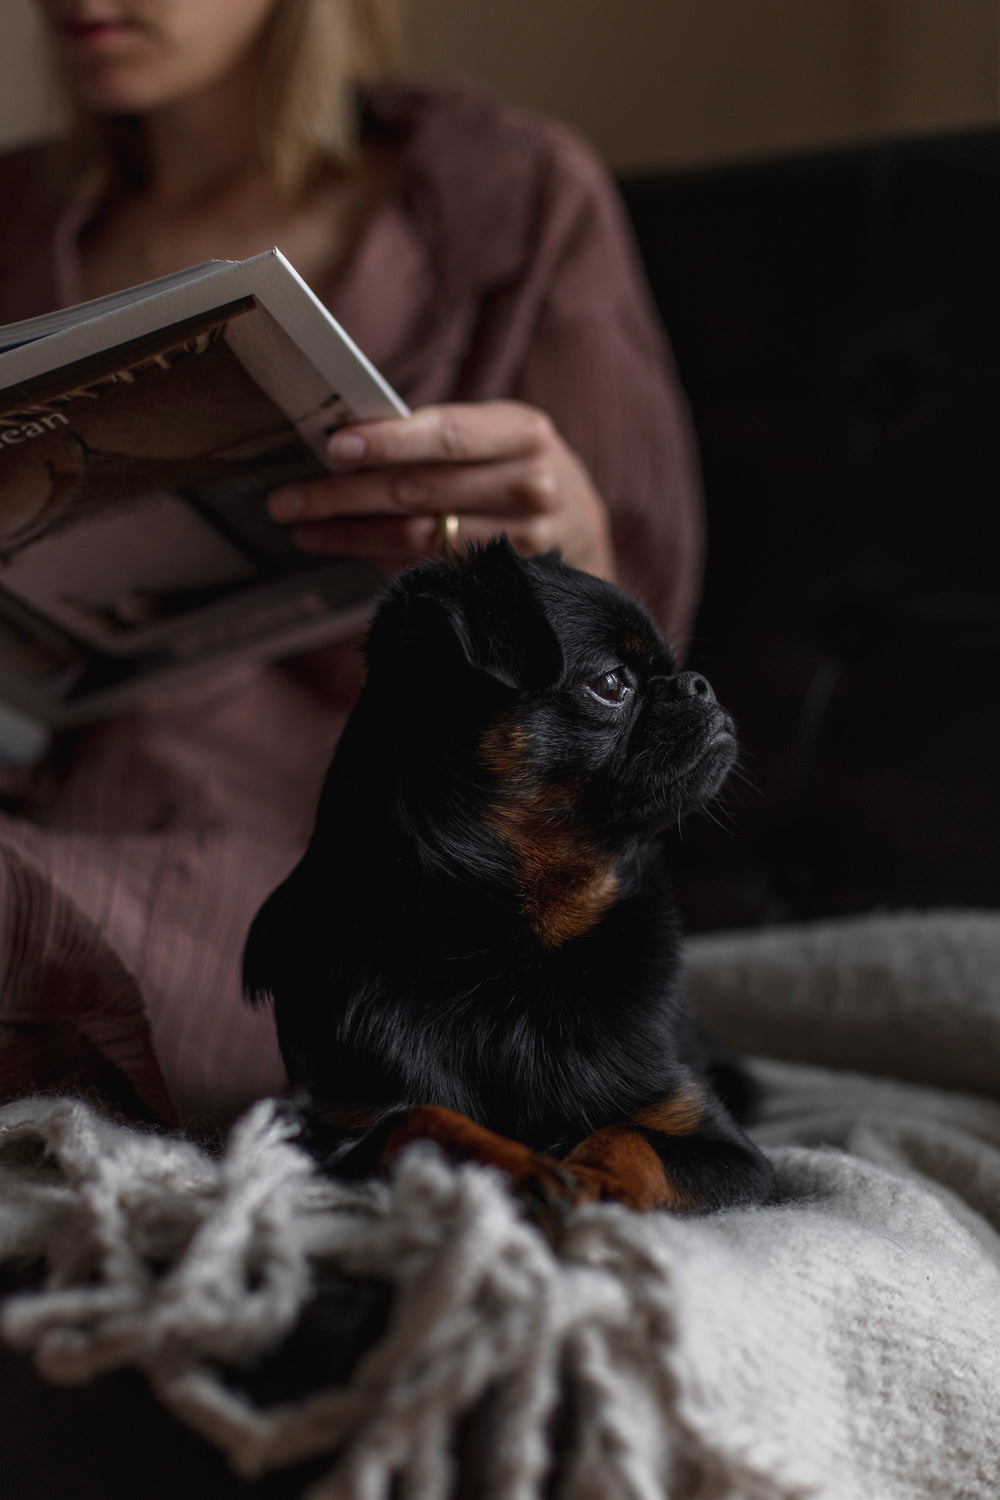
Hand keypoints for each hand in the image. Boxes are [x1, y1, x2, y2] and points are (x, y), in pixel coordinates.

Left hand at [267, 400, 615, 579]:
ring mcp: (523, 544)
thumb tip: (345, 444)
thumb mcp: (497, 435)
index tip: (333, 447)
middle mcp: (531, 487)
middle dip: (343, 495)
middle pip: (420, 491)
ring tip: (301, 528)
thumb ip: (438, 436)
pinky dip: (379, 561)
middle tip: (286, 499)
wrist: (583, 530)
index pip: (447, 436)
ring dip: (349, 534)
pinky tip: (346, 549)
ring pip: (417, 540)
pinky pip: (429, 571)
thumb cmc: (517, 468)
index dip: (387, 442)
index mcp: (525, 432)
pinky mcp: (507, 586)